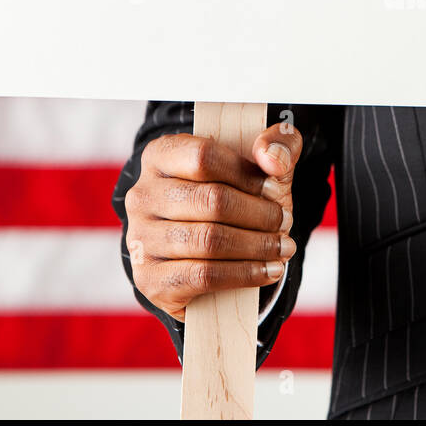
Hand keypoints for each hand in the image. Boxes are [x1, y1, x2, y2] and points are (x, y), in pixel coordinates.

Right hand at [125, 123, 300, 319]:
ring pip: (209, 240)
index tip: (275, 190)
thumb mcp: (259, 166)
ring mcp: (141, 240)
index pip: (204, 156)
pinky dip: (244, 274)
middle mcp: (142, 196)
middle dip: (259, 214)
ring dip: (257, 246)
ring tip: (283, 247)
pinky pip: (203, 275)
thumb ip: (278, 145)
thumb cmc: (233, 200)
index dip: (247, 175)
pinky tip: (269, 270)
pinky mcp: (150, 280)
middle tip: (285, 222)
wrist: (207, 255)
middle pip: (211, 200)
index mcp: (160, 156)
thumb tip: (273, 158)